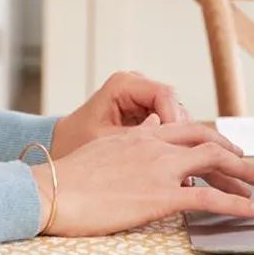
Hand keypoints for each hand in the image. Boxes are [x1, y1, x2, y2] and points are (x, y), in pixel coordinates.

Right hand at [32, 116, 253, 235]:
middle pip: (206, 140)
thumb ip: (120, 152)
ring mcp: (159, 168)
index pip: (184, 129)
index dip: (209, 139)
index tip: (223, 149)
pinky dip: (240, 204)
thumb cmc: (65, 178)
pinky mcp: (161, 196)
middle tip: (252, 165)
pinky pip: (210, 199)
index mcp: (137, 135)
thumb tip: (129, 156)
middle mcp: (153, 145)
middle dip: (234, 151)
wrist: (52, 189)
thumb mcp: (97, 154)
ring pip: (215, 162)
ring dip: (244, 173)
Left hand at [51, 71, 198, 157]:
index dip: (176, 121)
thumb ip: (140, 139)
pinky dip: (174, 146)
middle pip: (175, 106)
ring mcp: (144, 99)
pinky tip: (178, 169)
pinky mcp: (147, 113)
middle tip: (190, 164)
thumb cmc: (77, 142)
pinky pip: (170, 127)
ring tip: (186, 170)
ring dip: (182, 142)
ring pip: (177, 117)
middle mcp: (137, 86)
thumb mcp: (109, 142)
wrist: (64, 148)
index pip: (165, 95)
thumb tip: (174, 147)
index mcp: (124, 84)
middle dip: (184, 135)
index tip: (181, 150)